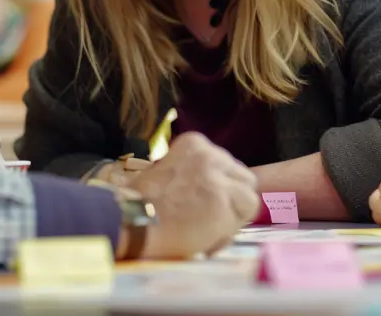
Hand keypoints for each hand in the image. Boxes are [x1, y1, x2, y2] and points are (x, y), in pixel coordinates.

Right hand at [124, 132, 258, 258]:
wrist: (131, 223)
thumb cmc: (140, 205)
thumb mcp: (167, 172)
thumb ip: (192, 174)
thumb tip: (211, 192)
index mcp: (195, 143)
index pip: (225, 165)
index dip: (219, 188)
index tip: (202, 203)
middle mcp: (211, 154)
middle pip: (242, 178)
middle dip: (231, 199)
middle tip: (209, 219)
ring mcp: (220, 178)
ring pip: (248, 196)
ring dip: (233, 215)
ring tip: (207, 229)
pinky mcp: (227, 201)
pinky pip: (246, 215)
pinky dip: (232, 229)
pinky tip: (208, 236)